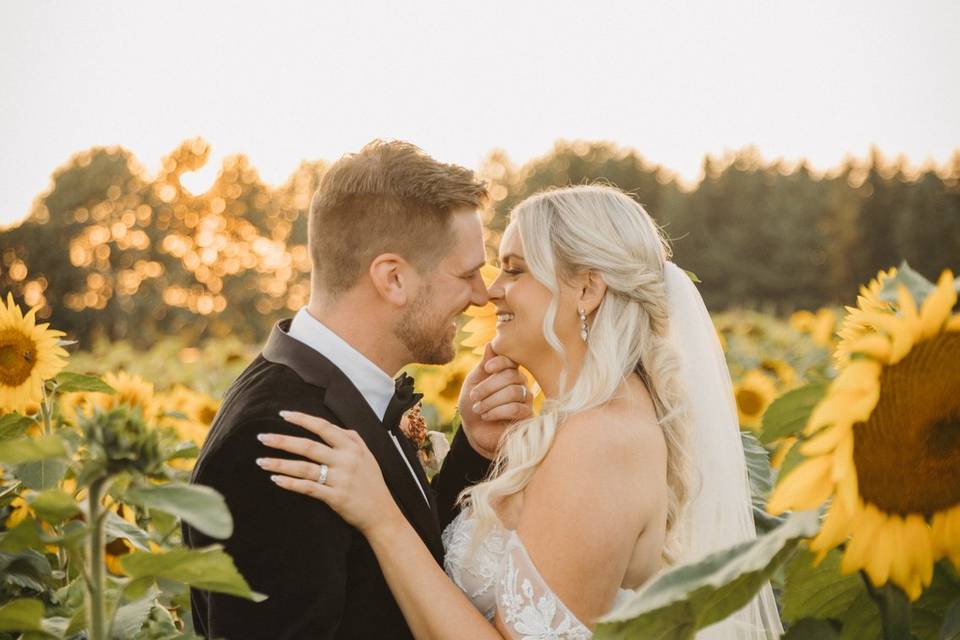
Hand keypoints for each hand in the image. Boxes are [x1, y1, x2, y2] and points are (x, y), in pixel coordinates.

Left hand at [256, 411, 401, 536]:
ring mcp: (341, 479)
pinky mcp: (335, 498)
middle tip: (262, 438)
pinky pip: (308, 488)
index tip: (283, 415)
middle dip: (282, 441)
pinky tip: (276, 480)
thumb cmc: (372, 483)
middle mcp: (346, 460)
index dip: (302, 419)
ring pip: (304, 468)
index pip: (323, 427)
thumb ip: (351, 439)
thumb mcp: (367, 455)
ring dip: (280, 464)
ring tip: (261, 462)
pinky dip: (290, 483)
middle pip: (309, 446)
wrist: (382, 514)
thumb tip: (332, 427)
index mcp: (353, 447)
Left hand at [458, 343, 533, 458]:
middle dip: (488, 386)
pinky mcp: (527, 417)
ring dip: (491, 401)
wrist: (475, 431)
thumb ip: (483, 365)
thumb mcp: (474, 382)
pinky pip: (516, 409)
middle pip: (511, 376)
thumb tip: (491, 343)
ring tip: (479, 409)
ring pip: (514, 392)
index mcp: (508, 372)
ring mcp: (526, 400)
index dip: (500, 361)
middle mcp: (520, 383)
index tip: (487, 369)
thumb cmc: (473, 404)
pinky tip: (487, 416)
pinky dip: (497, 412)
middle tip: (473, 396)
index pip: (512, 360)